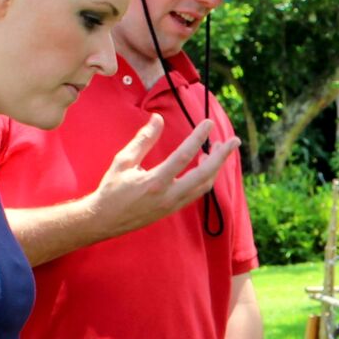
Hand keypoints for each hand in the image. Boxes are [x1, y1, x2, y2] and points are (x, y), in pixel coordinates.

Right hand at [87, 115, 240, 237]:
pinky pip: (196, 193)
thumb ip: (143, 140)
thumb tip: (158, 118)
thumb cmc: (111, 188)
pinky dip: (206, 178)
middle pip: (205, 176)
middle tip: (234, 141)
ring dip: (215, 167)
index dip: (198, 138)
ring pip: (204, 186)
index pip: (184, 156)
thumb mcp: (123, 161)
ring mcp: (173, 205)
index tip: (209, 123)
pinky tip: (206, 165)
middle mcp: (168, 196)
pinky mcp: (173, 209)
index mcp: (154, 182)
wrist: (104, 220)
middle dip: (222, 158)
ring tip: (219, 149)